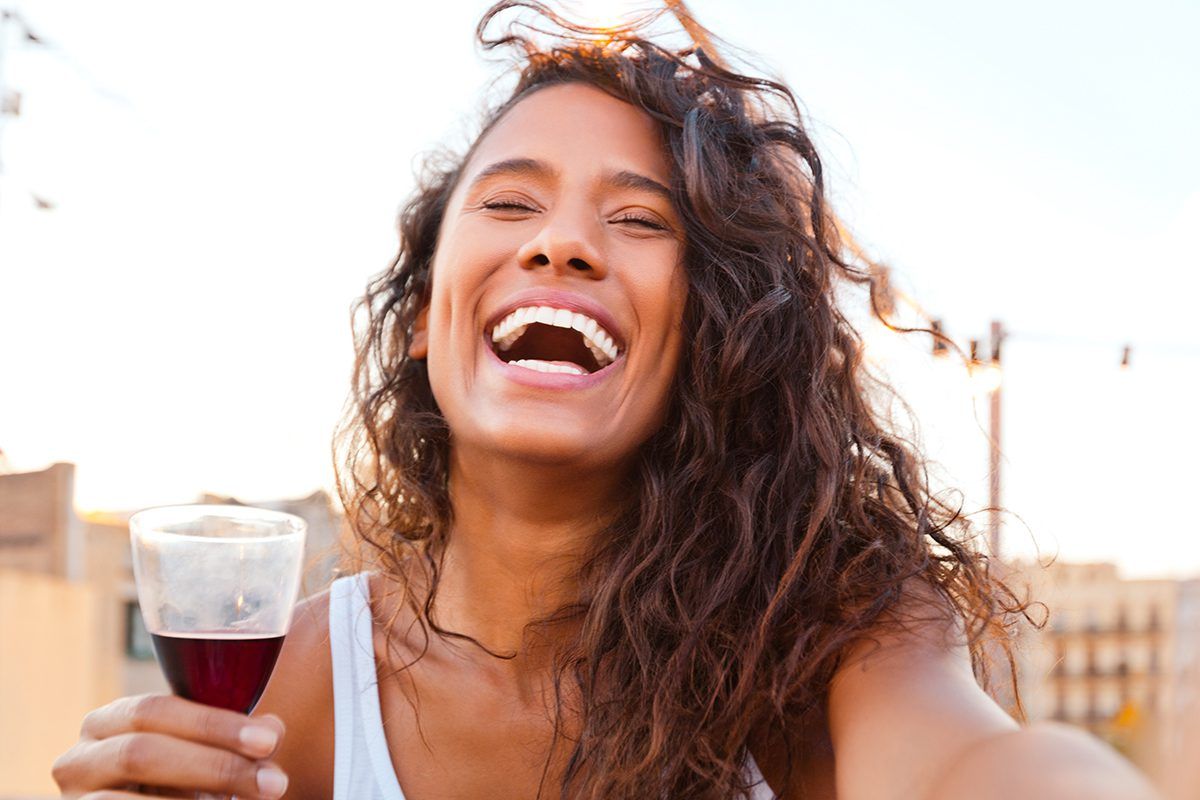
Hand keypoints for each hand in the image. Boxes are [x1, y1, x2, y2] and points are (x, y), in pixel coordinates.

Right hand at [52, 694, 288, 798]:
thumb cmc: (175, 785)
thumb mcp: (202, 755)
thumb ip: (236, 738)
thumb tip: (272, 730)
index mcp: (111, 721)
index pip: (156, 708)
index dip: (213, 724)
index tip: (269, 741)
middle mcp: (80, 757)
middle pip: (143, 752)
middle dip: (216, 766)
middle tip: (274, 782)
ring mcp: (75, 799)